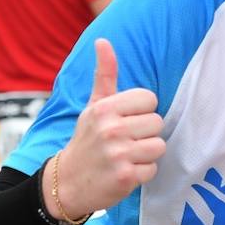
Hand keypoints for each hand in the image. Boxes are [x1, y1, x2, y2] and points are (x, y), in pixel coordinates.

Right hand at [48, 39, 165, 221]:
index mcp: (104, 108)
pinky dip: (142, 173)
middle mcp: (111, 129)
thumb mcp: (93, 106)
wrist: (66, 183)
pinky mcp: (125, 177)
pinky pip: (153, 169)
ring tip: (126, 156)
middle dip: (145, 134)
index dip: (141, 112)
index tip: (125, 121)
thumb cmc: (87, 140)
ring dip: (146, 154)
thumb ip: (104, 74)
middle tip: (124, 142)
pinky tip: (124, 172)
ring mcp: (118, 154)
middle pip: (157, 123)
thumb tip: (103, 40)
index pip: (149, 99)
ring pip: (159, 146)